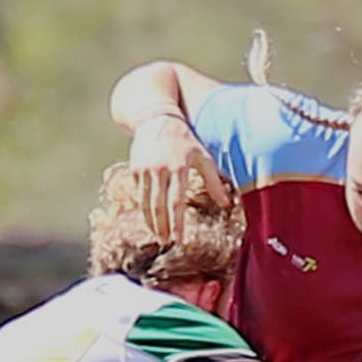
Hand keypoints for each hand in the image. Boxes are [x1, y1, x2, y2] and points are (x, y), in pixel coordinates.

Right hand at [128, 112, 229, 239]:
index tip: (179, 239)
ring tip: (157, 236)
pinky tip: (150, 220)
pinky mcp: (135, 169)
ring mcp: (145, 170)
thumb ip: (213, 180)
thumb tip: (226, 204)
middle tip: (166, 243)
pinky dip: (143, 209)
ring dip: (151, 222)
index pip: (177, 201)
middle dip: (162, 227)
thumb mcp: (203, 156)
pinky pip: (138, 194)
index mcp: (179, 168)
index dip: (177, 223)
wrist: (155, 118)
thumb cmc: (184, 138)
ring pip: (145, 203)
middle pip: (159, 206)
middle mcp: (160, 170)